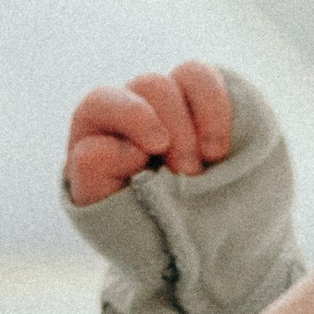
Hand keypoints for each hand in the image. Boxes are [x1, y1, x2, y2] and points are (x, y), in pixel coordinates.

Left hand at [63, 62, 233, 206]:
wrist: (181, 238)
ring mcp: (171, 99)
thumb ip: (94, 176)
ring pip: (184, 75)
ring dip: (200, 119)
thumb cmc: (135, 222)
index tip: (149, 156)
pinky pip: (207, 79)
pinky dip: (217, 108)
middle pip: (149, 85)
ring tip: (210, 160)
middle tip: (188, 173)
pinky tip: (220, 148)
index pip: (101, 102)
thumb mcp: (105, 210)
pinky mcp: (203, 99)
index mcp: (97, 130)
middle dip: (174, 128)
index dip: (131, 118)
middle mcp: (134, 105)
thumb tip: (122, 147)